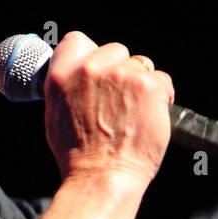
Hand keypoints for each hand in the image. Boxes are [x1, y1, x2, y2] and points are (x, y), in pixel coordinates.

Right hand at [44, 31, 174, 188]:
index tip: (98, 70)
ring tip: (133, 115)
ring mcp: (121, 75)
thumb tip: (78, 76)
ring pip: (140, 65)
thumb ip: (67, 88)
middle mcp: (90, 69)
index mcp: (62, 76)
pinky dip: (160, 98)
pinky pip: (161, 81)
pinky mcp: (148, 86)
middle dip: (119, 72)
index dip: (91, 54)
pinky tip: (148, 118)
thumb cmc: (79, 157)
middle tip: (118, 103)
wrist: (102, 178)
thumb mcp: (55, 116)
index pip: (77, 40)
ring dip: (140, 85)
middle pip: (114, 50)